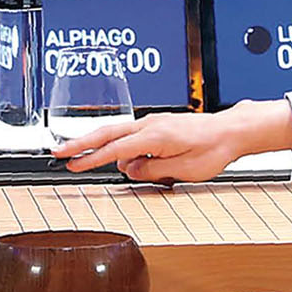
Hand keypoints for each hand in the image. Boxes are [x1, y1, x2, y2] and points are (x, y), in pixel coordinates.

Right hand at [51, 99, 291, 181]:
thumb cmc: (214, 149)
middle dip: (81, 144)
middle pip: (107, 133)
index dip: (91, 158)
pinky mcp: (160, 125)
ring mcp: (155, 122)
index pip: (115, 149)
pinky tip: (119, 156)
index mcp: (155, 136)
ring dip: (98, 144)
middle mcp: (151, 124)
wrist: (233, 131)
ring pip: (118, 132)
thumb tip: (130, 169)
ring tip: (78, 156)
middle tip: (58, 153)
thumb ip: (153, 169)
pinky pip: (132, 134)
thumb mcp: (184, 169)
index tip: (72, 165)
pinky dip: (118, 143)